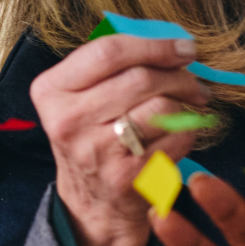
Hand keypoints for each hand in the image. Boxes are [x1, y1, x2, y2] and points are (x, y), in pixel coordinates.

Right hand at [32, 34, 212, 245]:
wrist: (91, 203)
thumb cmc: (93, 136)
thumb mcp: (80, 97)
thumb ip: (112, 65)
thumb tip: (171, 42)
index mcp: (51, 91)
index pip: (107, 52)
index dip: (154, 45)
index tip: (184, 47)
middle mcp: (68, 121)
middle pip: (140, 79)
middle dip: (178, 75)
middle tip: (193, 80)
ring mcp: (97, 152)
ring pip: (162, 108)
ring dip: (186, 103)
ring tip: (189, 105)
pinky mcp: (127, 177)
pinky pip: (176, 139)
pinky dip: (189, 131)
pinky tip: (180, 133)